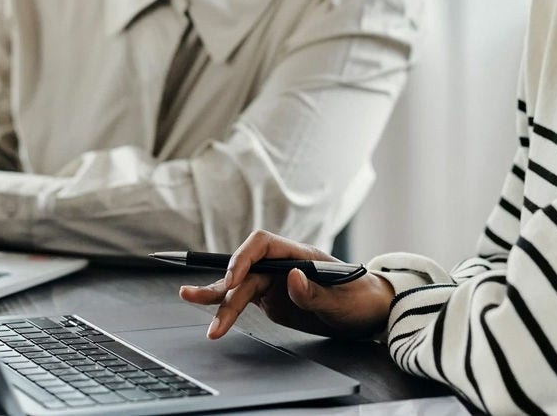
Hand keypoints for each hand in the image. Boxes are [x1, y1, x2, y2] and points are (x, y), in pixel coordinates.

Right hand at [179, 230, 393, 340]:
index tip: (234, 279)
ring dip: (217, 295)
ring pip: (240, 285)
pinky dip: (226, 304)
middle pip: (246, 269)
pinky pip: (244, 298)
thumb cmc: (359, 299)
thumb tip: (291, 279)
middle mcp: (282, 265)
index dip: (244, 258)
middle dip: (223, 287)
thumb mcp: (342, 301)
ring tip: (188, 297)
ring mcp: (275, 281)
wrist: (368, 311)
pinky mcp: (271, 298)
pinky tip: (208, 306)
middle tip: (199, 302)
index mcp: (299, 255)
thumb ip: (315, 292)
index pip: (262, 245)